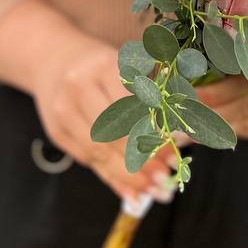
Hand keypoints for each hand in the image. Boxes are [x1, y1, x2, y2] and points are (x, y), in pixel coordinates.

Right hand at [32, 32, 184, 205]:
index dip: (154, 133)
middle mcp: (80, 87)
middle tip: (165, 178)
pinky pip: (87, 159)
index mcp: (105, 66)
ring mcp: (63, 111)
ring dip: (129, 176)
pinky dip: (111, 177)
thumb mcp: (130, 67)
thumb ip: (160, 97)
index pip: (134, 107)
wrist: (54, 58)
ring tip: (153, 189)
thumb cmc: (102, 65)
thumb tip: (193, 127)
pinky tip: (131, 190)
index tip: (176, 153)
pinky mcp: (56, 131)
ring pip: (100, 151)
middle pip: (115, 133)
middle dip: (143, 160)